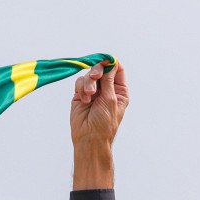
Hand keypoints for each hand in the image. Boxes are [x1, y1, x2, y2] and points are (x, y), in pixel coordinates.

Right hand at [70, 60, 128, 188]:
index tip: (106, 61)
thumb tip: (110, 62)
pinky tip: (84, 100)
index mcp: (119, 90)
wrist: (89, 138)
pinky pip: (80, 82)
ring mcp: (93, 91)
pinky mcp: (80, 95)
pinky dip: (81, 88)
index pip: (117, 69)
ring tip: (89, 95)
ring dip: (88, 83)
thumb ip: (109, 79)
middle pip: (102, 69)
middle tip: (96, 76)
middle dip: (98, 70)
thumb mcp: (110, 99)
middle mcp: (107, 89)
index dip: (111, 63)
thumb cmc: (104, 123)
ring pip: (89, 75)